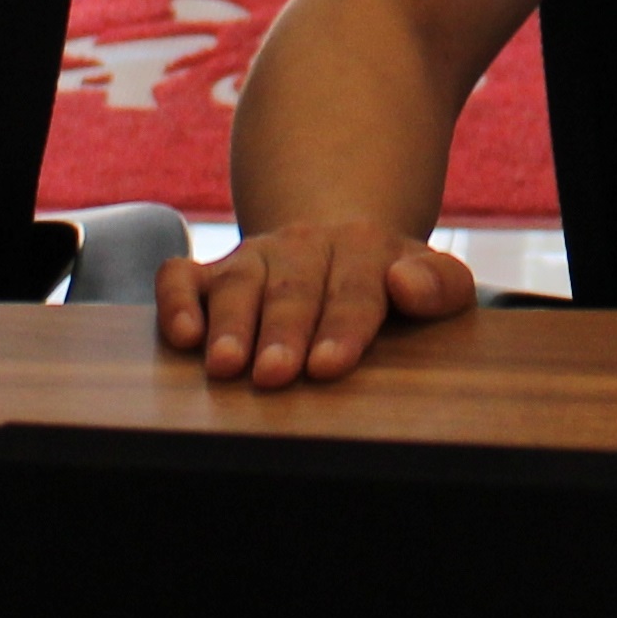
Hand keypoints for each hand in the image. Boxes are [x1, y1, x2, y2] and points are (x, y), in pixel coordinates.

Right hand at [155, 220, 477, 388]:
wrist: (339, 243)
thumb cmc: (391, 284)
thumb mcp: (437, 281)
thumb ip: (441, 285)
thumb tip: (406, 283)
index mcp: (364, 250)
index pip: (355, 290)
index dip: (341, 328)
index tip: (328, 366)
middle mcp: (303, 247)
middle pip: (292, 289)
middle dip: (281, 332)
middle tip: (274, 374)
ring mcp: (253, 258)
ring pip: (237, 283)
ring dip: (229, 323)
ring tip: (225, 364)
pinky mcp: (209, 273)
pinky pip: (181, 276)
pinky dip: (175, 302)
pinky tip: (181, 335)